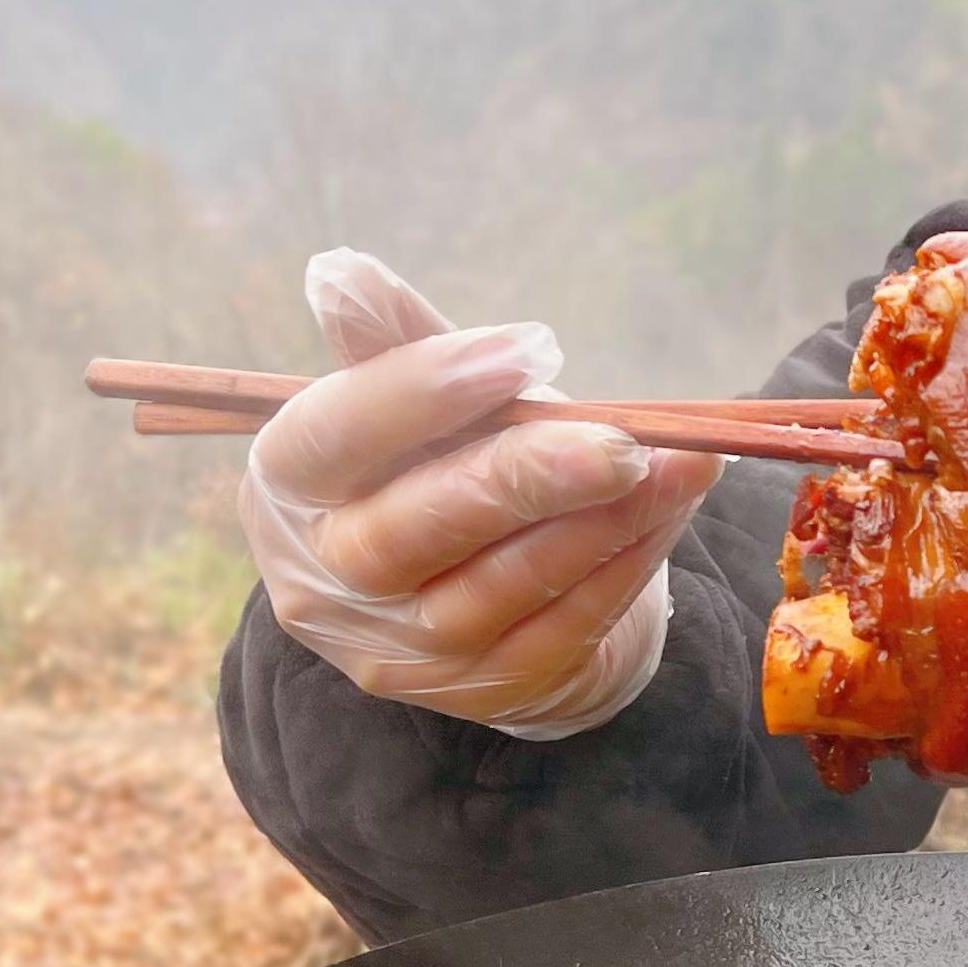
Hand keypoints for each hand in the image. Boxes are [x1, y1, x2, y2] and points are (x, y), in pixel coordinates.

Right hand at [237, 250, 723, 738]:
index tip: (524, 351)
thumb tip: (340, 274)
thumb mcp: (420, 402)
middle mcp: (328, 583)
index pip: (333, 438)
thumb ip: (396, 342)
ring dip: (602, 520)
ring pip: (505, 584)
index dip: (421, 392)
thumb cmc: (444, 468)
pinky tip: (673, 508)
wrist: (486, 598)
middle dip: (529, 477)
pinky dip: (627, 563)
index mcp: (290, 489)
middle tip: (621, 438)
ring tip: (677, 463)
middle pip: (419, 526)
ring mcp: (404, 652)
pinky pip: (564, 625)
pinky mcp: (484, 691)